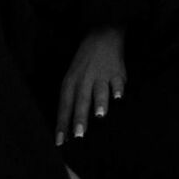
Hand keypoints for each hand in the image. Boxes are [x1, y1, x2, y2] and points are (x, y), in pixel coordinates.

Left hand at [55, 25, 126, 145]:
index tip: (60, 142)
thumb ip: (71, 101)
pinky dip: (118, 89)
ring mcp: (101, 75)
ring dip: (99, 103)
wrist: (101, 36)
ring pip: (99, 91)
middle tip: (79, 136)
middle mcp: (84, 80)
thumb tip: (67, 130)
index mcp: (71, 82)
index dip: (62, 124)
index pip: (64, 105)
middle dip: (80, 118)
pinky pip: (118, 82)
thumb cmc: (84, 65)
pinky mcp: (117, 72)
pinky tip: (118, 98)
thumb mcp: (72, 78)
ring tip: (99, 116)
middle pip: (81, 100)